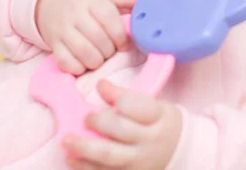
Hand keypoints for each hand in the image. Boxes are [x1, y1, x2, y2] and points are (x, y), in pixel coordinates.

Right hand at [36, 0, 136, 74]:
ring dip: (97, 60)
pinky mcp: (52, 44)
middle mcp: (74, 14)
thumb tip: (148, 9)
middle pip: (98, 38)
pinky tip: (85, 63)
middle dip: (110, 49)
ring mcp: (61, 30)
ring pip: (83, 52)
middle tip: (112, 50)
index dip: (120, 35)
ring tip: (101, 57)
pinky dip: (78, 68)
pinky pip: (65, 62)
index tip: (124, 43)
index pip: (108, 18)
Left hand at [63, 80, 181, 169]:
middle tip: (86, 118)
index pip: (136, 106)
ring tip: (66, 141)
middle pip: (121, 130)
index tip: (101, 86)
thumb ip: (127, 96)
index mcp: (159, 117)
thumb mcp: (154, 104)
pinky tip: (71, 159)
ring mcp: (139, 161)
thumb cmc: (161, 122)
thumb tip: (100, 85)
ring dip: (84, 148)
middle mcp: (150, 140)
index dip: (116, 96)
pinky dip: (84, 167)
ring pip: (109, 156)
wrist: (179, 151)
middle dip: (99, 122)